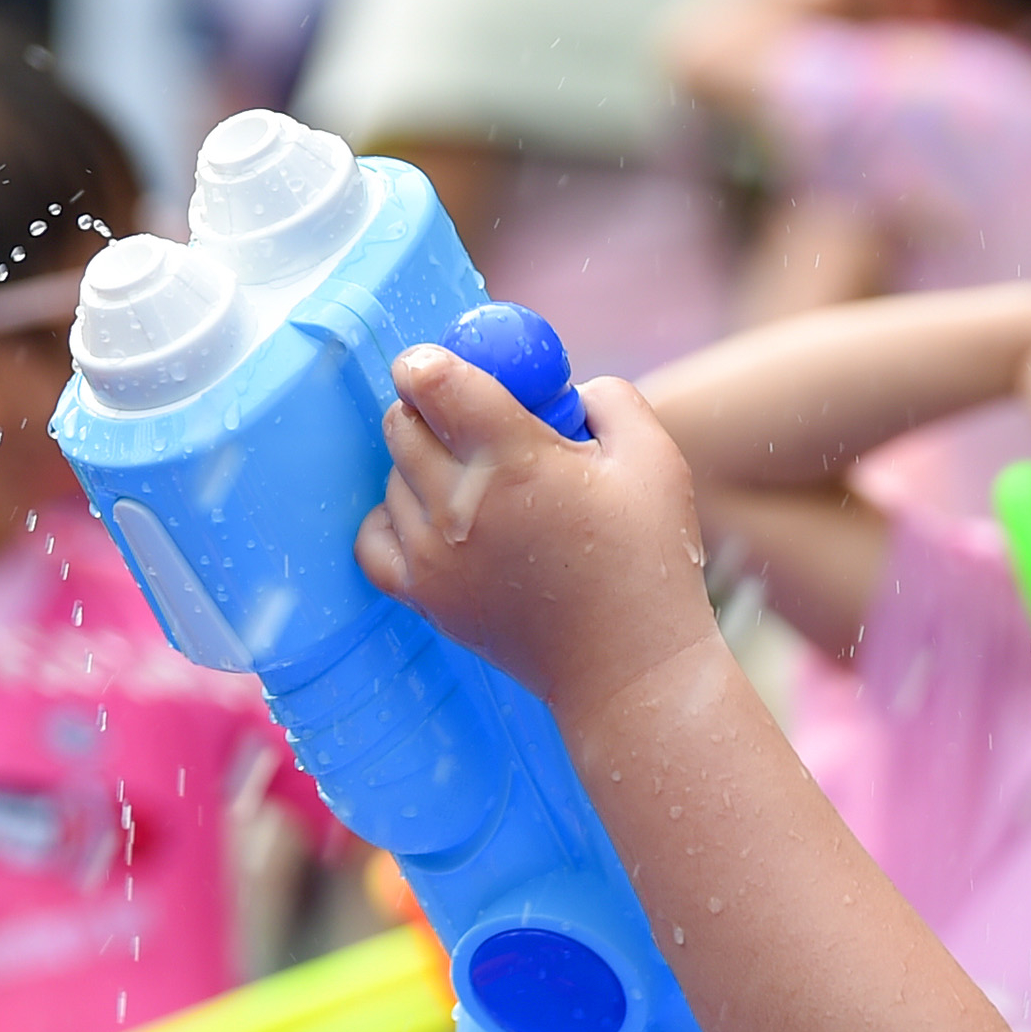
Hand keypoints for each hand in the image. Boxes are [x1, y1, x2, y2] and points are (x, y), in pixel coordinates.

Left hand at [359, 345, 710, 705]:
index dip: (430, 361)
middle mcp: (458, 504)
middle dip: (430, 410)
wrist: (628, 669)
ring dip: (423, 468)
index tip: (444, 366)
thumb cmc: (648, 562)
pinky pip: (373, 538)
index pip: (431, 380)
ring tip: (481, 489)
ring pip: (392, 478)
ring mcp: (432, 555)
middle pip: (401, 422)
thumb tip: (565, 389)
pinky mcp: (424, 596)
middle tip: (471, 424)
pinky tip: (433, 521)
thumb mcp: (656, 460)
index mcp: (512, 459)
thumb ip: (608, 398)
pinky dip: (394, 519)